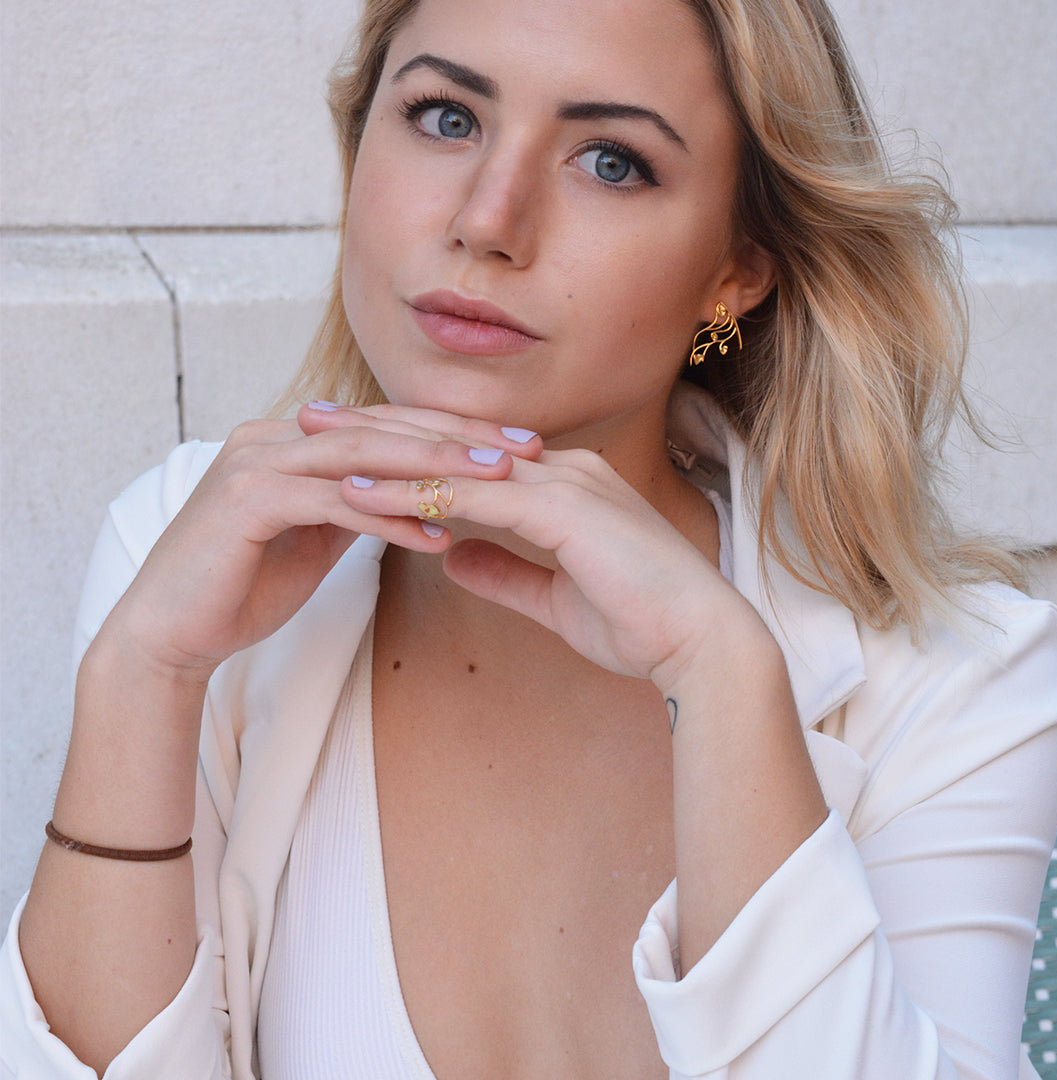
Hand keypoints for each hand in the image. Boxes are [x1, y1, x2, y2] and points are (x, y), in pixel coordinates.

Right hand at [104, 405, 543, 681]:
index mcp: (296, 440)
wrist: (172, 632)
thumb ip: (356, 506)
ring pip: (366, 456)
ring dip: (436, 469)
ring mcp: (259, 462)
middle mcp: (276, 437)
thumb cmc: (245, 585)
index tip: (518, 448)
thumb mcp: (315, 536)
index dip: (457, 432)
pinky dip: (389, 519)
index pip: (391, 424)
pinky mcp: (249, 501)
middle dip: (462, 439)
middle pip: (388, 428)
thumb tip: (412, 498)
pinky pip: (335, 504)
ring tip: (497, 484)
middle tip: (526, 451)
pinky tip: (438, 537)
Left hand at [304, 406, 737, 681]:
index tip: (349, 446)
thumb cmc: (642, 622)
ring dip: (378, 452)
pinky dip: (411, 495)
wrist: (702, 642)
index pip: (467, 454)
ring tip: (314, 446)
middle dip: (376, 430)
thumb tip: (452, 554)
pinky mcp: (562, 510)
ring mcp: (562, 482)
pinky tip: (360, 497)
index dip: (406, 445)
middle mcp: (559, 468)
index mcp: (561, 482)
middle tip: (311, 420)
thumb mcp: (555, 597)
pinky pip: (470, 497)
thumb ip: (505, 572)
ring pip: (451, 460)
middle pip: (449, 440)